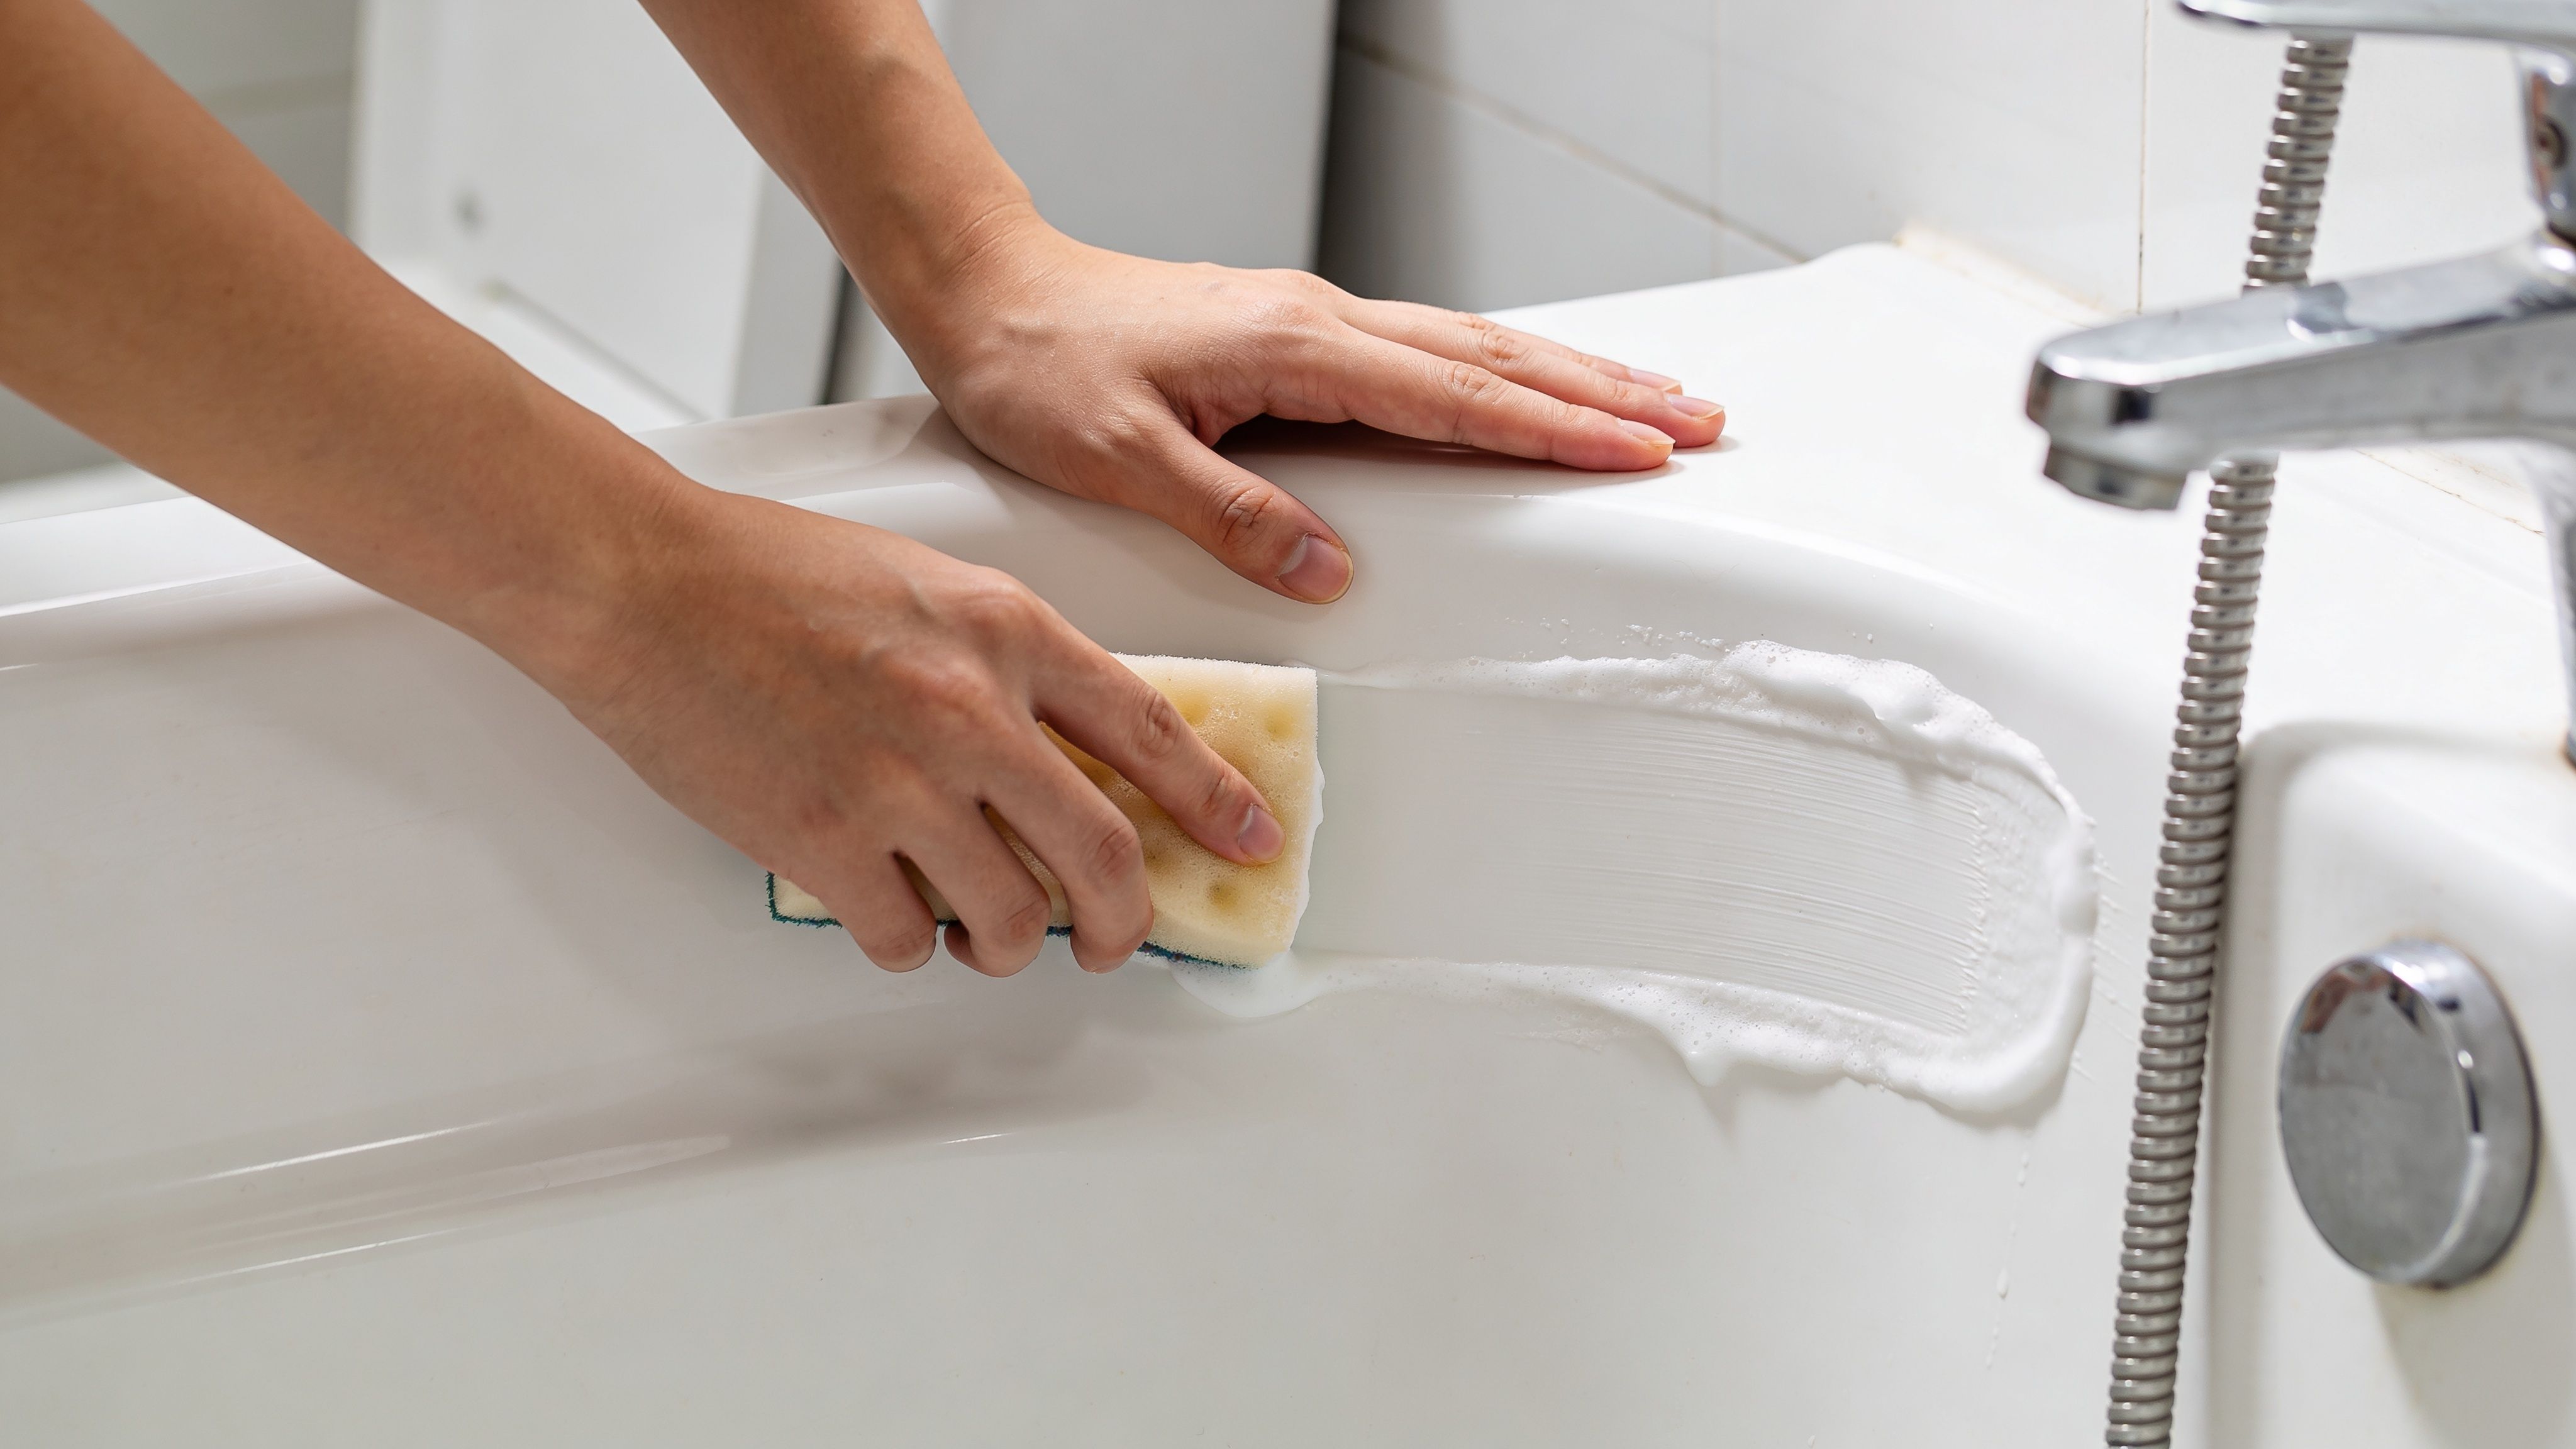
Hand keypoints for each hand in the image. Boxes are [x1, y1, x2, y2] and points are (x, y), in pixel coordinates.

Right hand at [545, 489, 1281, 975]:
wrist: (643, 581)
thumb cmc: (769, 572)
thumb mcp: (930, 587)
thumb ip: (1009, 662)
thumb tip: (1064, 751)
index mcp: (1007, 632)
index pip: (1150, 731)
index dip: (1214, 799)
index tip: (1248, 840)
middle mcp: (971, 710)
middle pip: (1101, 853)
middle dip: (1125, 920)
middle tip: (1115, 941)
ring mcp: (899, 781)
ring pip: (1009, 915)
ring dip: (1008, 947)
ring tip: (987, 939)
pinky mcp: (824, 840)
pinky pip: (906, 936)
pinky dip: (912, 945)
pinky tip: (896, 920)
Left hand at [891, 218, 1726, 603]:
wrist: (986, 291)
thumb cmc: (1037, 368)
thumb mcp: (1118, 457)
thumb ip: (1231, 513)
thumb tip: (1332, 571)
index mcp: (1294, 349)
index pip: (1454, 398)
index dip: (1554, 432)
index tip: (1641, 455)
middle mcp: (1320, 322)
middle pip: (1492, 359)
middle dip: (1602, 396)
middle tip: (1699, 423)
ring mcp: (1313, 320)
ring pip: (1470, 346)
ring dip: (1566, 376)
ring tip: (1653, 402)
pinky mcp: (1296, 331)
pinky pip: (1427, 349)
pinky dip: (1499, 368)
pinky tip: (1526, 385)